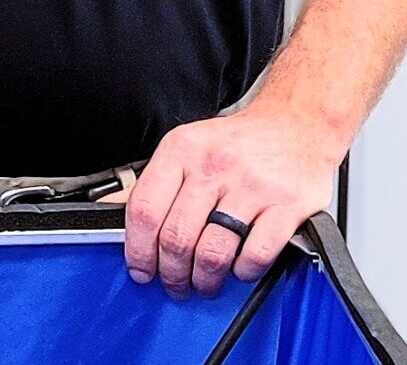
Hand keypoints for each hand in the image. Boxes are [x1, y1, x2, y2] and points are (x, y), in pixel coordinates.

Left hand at [109, 104, 343, 299]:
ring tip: (206, 282)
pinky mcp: (287, 204)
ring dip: (205, 280)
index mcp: (183, 149)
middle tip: (176, 284)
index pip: (145, 209)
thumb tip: (108, 211)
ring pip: (213, 253)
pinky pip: (255, 255)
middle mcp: (215, 164)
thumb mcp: (188, 147)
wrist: (297, 123)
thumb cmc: (240, 143)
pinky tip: (240, 267)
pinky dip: (243, 272)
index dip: (138, 250)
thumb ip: (153, 182)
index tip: (141, 270)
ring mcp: (252, 185)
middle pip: (177, 238)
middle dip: (172, 274)